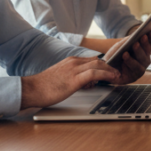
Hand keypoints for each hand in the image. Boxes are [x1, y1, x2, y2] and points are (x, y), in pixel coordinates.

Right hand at [21, 33, 150, 109]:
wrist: (30, 89)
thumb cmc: (44, 87)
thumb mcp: (62, 79)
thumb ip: (75, 78)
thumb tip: (87, 82)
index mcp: (71, 62)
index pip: (92, 60)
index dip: (105, 64)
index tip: (113, 69)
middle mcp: (74, 62)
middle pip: (98, 60)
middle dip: (111, 65)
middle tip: (120, 71)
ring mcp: (74, 69)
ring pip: (98, 65)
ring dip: (111, 70)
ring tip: (119, 75)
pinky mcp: (73, 79)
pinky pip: (94, 73)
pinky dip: (106, 75)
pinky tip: (112, 78)